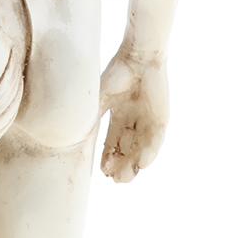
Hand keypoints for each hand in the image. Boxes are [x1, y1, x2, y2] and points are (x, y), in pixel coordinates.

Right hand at [99, 51, 168, 182]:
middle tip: (115, 180)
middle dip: (121, 166)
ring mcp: (148, 121)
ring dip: (133, 164)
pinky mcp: (162, 120)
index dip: (108, 158)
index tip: (102, 173)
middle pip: (127, 150)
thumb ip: (91, 119)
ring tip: (125, 178)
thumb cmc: (117, 74)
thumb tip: (76, 141)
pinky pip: (156, 141)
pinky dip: (149, 153)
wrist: (138, 57)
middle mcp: (133, 121)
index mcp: (118, 115)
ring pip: (141, 149)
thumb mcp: (99, 99)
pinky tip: (142, 164)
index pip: (112, 143)